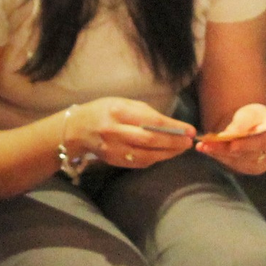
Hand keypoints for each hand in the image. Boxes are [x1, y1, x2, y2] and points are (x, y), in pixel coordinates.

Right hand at [67, 97, 195, 171]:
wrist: (76, 129)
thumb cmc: (103, 111)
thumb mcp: (122, 103)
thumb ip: (144, 112)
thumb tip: (170, 124)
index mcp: (119, 112)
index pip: (152, 121)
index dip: (174, 127)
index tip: (189, 130)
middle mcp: (115, 131)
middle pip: (151, 140)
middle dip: (174, 143)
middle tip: (189, 143)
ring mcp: (114, 149)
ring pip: (146, 155)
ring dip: (167, 154)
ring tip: (181, 149)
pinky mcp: (114, 161)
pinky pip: (139, 163)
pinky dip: (154, 159)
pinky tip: (164, 154)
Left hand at [196, 103, 265, 175]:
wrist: (255, 125)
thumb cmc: (254, 116)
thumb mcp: (249, 113)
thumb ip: (241, 123)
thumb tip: (229, 135)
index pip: (264, 141)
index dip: (248, 144)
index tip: (231, 145)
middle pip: (249, 153)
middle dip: (226, 149)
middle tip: (207, 144)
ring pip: (240, 161)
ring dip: (219, 154)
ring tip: (203, 146)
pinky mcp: (254, 169)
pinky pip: (236, 165)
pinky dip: (221, 158)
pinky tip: (208, 150)